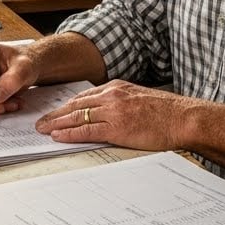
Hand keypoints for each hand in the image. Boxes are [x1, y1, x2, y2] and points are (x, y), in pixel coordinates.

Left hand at [35, 80, 196, 150]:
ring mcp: (114, 111)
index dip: (66, 105)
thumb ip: (122, 103)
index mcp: (117, 88)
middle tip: (40, 122)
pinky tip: (58, 136)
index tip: (55, 111)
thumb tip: (107, 114)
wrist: (184, 118)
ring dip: (57, 124)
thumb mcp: (140, 99)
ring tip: (42, 130)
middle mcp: (112, 96)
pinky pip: (87, 131)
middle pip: (75, 105)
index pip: (84, 96)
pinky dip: (69, 134)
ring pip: (77, 116)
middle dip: (55, 114)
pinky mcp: (117, 127)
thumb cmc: (167, 112)